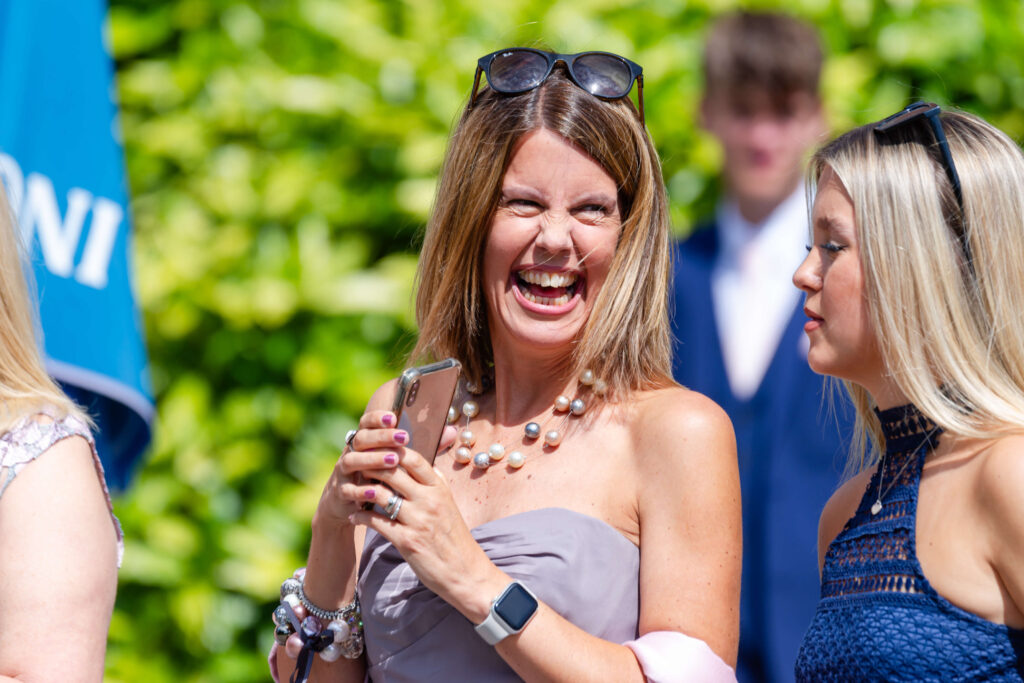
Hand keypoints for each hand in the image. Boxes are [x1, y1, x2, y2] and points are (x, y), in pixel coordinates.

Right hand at [316, 411, 457, 526]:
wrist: (351, 506)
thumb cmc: (382, 479)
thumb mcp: (401, 464)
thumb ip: (424, 447)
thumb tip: (452, 432)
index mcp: (366, 442)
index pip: (368, 422)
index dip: (378, 418)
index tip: (394, 416)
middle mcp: (352, 452)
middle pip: (362, 438)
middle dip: (382, 436)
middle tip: (403, 436)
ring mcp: (344, 472)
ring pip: (352, 460)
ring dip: (372, 459)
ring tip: (393, 460)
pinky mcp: (340, 493)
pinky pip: (347, 489)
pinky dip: (360, 489)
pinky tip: (374, 490)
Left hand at [342, 428, 503, 620]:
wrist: (466, 572)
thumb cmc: (454, 538)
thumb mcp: (449, 504)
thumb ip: (434, 484)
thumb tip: (419, 463)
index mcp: (439, 488)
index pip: (413, 458)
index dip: (392, 449)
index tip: (376, 448)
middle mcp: (430, 500)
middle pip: (393, 472)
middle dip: (371, 466)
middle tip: (357, 466)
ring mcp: (418, 520)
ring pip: (381, 494)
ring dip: (362, 491)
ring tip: (352, 491)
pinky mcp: (407, 541)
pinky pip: (376, 522)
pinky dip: (361, 516)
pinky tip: (354, 516)